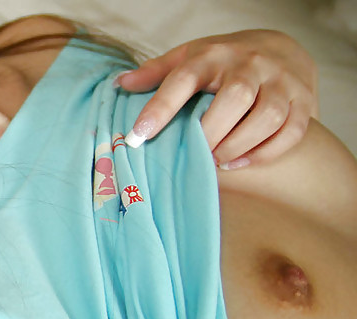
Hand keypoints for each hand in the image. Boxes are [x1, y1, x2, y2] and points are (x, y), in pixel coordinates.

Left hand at [115, 30, 317, 169]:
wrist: (281, 50)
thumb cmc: (223, 62)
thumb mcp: (189, 58)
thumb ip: (155, 73)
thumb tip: (120, 84)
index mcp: (212, 56)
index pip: (183, 78)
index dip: (160, 107)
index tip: (138, 136)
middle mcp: (250, 65)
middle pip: (234, 98)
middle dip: (210, 132)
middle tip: (193, 152)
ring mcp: (281, 82)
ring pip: (266, 117)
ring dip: (237, 145)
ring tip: (215, 161)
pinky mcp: (303, 102)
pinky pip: (290, 132)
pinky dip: (264, 153)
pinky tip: (237, 162)